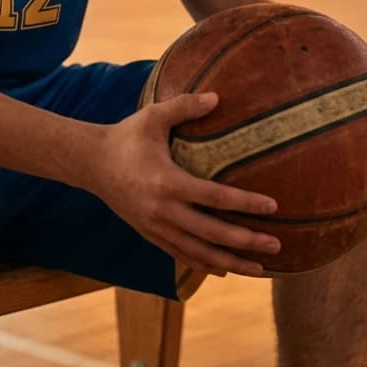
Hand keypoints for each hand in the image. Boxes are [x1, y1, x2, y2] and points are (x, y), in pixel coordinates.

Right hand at [93, 92, 280, 277]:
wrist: (90, 163)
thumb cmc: (125, 136)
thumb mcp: (152, 116)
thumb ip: (184, 106)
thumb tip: (218, 97)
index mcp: (167, 182)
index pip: (214, 197)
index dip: (245, 203)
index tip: (273, 206)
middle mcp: (162, 210)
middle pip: (212, 233)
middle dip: (246, 241)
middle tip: (277, 245)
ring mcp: (156, 227)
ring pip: (199, 253)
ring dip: (231, 262)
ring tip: (260, 269)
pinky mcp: (150, 234)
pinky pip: (182, 254)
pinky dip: (206, 264)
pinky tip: (226, 269)